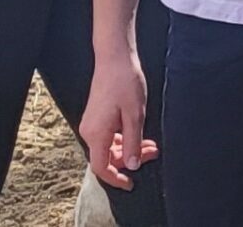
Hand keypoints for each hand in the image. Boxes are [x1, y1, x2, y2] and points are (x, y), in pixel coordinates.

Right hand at [79, 47, 156, 190]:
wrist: (114, 58)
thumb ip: (132, 143)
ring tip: (151, 144)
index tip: (131, 184)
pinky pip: (108, 136)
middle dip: (130, 160)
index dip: (116, 180)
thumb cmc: (125, 82)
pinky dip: (124, 139)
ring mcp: (91, 124)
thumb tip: (131, 166)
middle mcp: (89, 131)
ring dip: (129, 149)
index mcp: (96, 134)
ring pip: (109, 147)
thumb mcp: (134, 115)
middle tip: (153, 153)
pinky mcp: (96, 117)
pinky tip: (140, 135)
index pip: (101, 168)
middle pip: (107, 157)